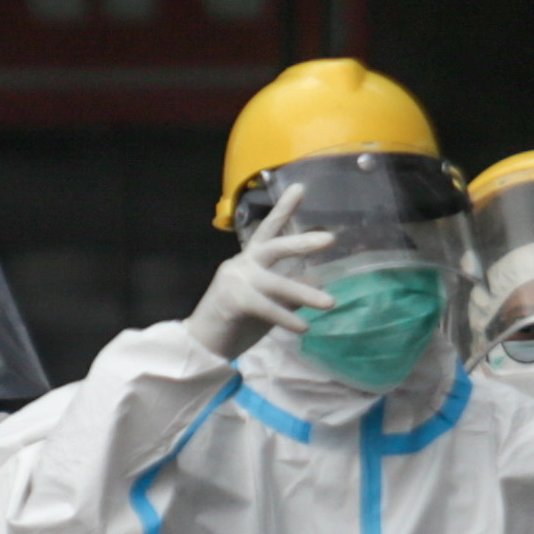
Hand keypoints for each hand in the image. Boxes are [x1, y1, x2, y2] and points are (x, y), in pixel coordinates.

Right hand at [182, 184, 334, 359]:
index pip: (268, 230)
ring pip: (276, 283)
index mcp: (249, 260)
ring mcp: (235, 281)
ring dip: (305, 293)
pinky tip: (304, 327)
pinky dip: (286, 317)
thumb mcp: (268, 303)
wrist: (202, 345)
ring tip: (330, 303)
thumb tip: (316, 282)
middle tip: (329, 239)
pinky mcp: (232, 301)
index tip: (301, 188)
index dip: (283, 209)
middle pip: (272, 246)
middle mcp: (242, 264)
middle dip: (301, 242)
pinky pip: (266, 307)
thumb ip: (287, 292)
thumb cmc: (235, 322)